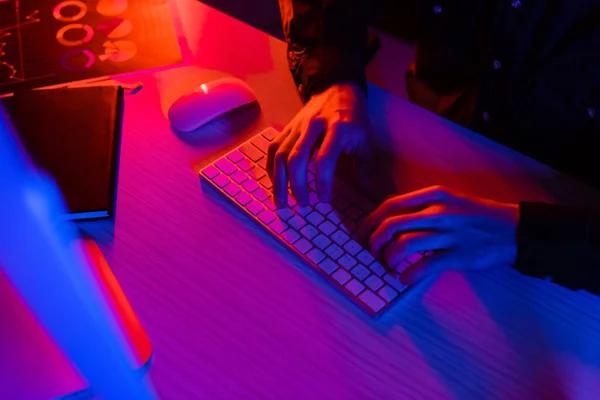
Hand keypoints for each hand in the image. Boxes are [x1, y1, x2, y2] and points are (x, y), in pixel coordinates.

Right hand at [267, 82, 370, 207]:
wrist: (337, 89)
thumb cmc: (353, 118)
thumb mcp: (364, 138)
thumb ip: (362, 164)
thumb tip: (363, 190)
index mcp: (337, 128)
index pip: (325, 159)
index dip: (322, 182)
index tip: (324, 200)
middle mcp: (313, 126)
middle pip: (297, 159)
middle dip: (297, 185)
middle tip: (303, 204)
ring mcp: (297, 126)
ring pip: (281, 155)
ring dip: (279, 182)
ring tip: (282, 203)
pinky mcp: (287, 128)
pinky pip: (273, 149)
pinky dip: (272, 169)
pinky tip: (276, 184)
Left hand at [356, 186, 519, 284]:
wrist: (514, 229)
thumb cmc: (476, 216)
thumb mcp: (448, 200)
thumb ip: (421, 205)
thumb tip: (388, 213)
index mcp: (434, 196)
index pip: (391, 205)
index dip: (370, 221)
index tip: (362, 233)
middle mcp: (439, 212)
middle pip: (392, 224)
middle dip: (374, 241)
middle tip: (371, 253)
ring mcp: (450, 234)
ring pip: (405, 244)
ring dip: (389, 258)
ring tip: (389, 266)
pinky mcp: (460, 255)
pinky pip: (426, 266)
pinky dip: (409, 274)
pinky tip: (404, 278)